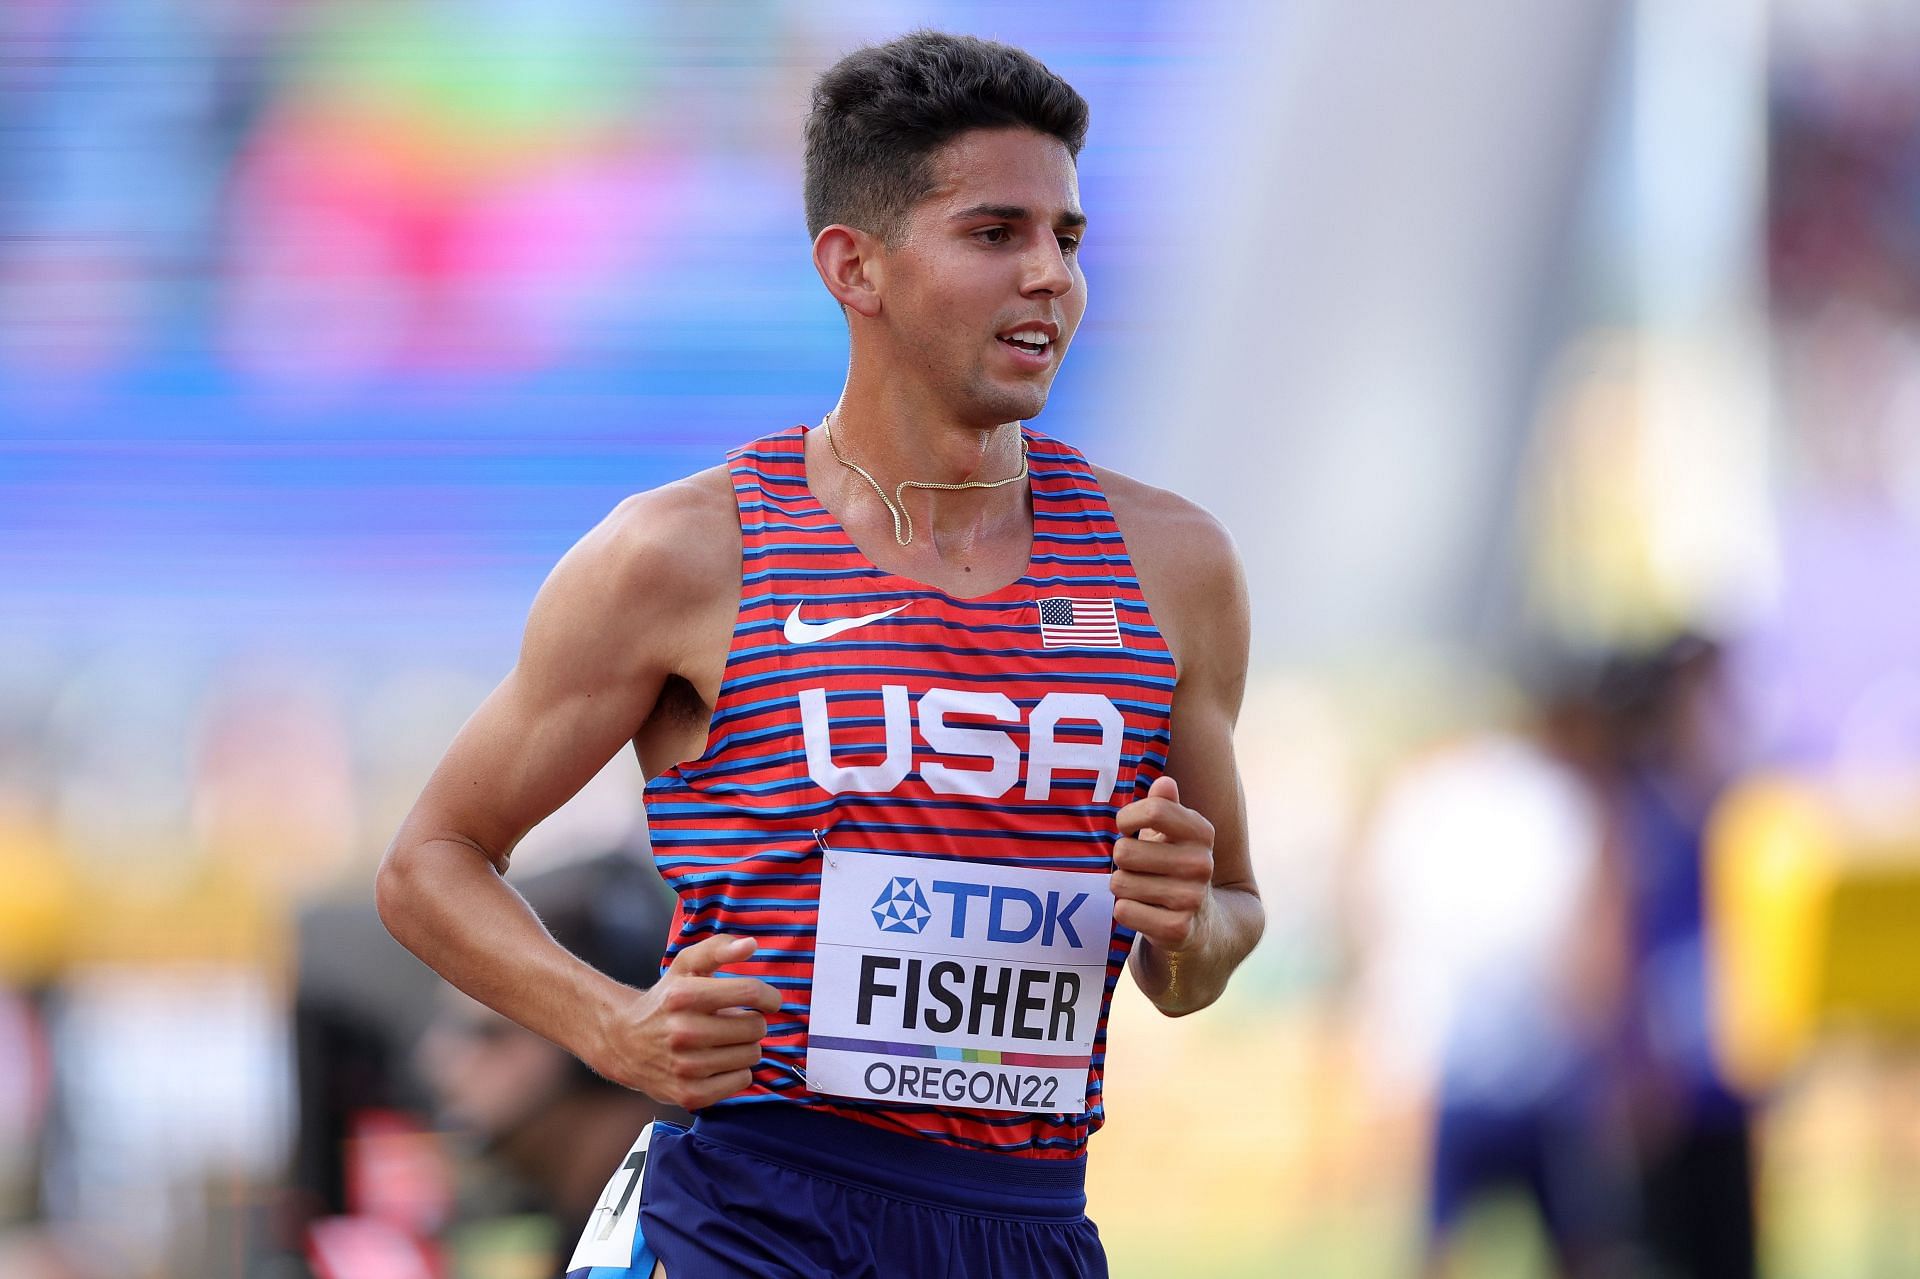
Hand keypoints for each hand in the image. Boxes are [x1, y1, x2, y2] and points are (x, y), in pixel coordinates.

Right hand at [591, 934, 778, 1109]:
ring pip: (752, 1055)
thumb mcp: (685, 966)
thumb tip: (751, 945)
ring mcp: (685, 1066)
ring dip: (745, 1047)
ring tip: (724, 1041)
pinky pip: (742, 1080)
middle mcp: (683, 1032)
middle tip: (735, 1021)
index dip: (769, 996)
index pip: (750, 992)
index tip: (769, 1001)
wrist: (624, 1042)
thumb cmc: (665, 1000)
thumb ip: (718, 948)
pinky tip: (719, 1062)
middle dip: (753, 1022)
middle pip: (755, 1027)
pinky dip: (737, 1071)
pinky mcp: (689, 1094)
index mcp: (684, 995)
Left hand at [1111, 775, 1215, 951]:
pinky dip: (1126, 911)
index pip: (1154, 810)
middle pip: (1125, 851)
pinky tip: (1144, 912)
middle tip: (1136, 868)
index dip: (1127, 818)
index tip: (1126, 828)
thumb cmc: (1174, 869)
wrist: (1203, 926)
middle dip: (1121, 861)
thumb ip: (1165, 806)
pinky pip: (1124, 911)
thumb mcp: (1173, 835)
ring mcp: (1191, 898)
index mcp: (1201, 832)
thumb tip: (1164, 783)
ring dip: (1122, 887)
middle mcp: (1201, 864)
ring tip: (1141, 891)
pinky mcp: (1177, 929)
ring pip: (1120, 883)